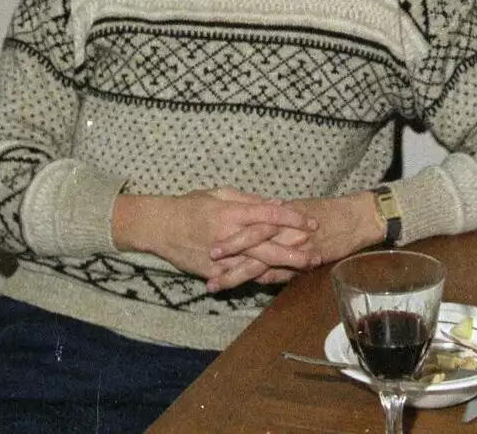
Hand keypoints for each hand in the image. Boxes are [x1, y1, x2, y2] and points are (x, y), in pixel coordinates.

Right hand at [113, 188, 319, 290]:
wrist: (160, 226)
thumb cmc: (191, 205)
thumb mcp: (219, 193)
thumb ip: (249, 200)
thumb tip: (276, 204)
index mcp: (232, 213)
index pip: (270, 215)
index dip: (293, 218)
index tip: (312, 222)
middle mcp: (229, 236)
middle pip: (268, 246)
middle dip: (294, 252)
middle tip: (316, 256)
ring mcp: (221, 257)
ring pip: (256, 266)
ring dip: (282, 269)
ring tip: (302, 271)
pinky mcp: (213, 272)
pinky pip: (239, 278)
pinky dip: (258, 280)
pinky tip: (276, 282)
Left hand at [206, 193, 382, 287]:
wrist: (354, 218)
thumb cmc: (324, 211)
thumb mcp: (294, 205)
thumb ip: (272, 212)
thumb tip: (253, 216)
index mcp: (277, 213)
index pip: (246, 225)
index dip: (226, 235)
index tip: (203, 243)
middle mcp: (282, 230)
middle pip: (246, 246)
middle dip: (224, 258)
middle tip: (201, 266)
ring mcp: (292, 247)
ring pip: (258, 263)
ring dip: (234, 275)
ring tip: (213, 284)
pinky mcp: (303, 260)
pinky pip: (279, 274)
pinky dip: (261, 281)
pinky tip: (246, 288)